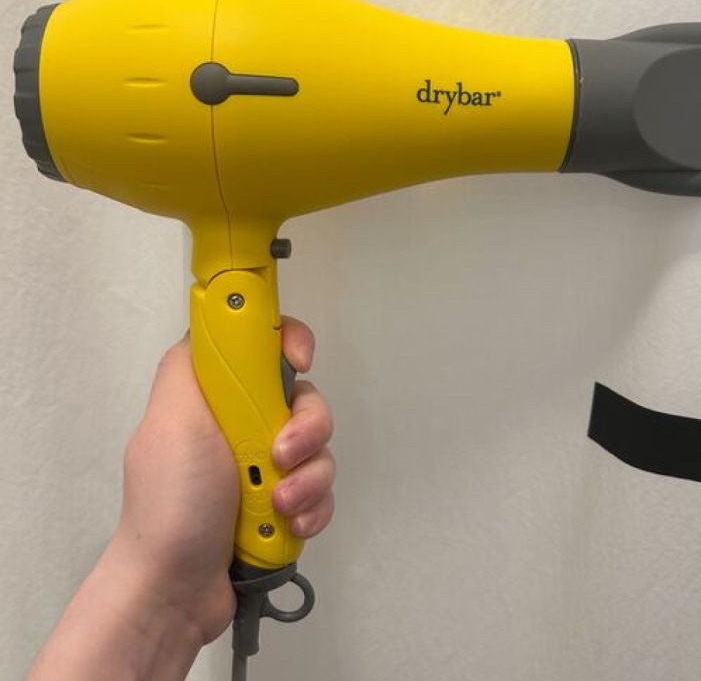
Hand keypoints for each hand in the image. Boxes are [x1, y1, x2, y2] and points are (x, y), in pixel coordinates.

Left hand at [110, 316, 334, 643]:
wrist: (177, 588)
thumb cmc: (172, 501)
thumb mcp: (172, 418)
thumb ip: (194, 363)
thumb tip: (221, 319)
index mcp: (215, 393)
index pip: (262, 344)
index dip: (289, 342)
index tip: (298, 360)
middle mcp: (243, 420)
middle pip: (304, 396)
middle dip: (306, 427)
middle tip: (280, 456)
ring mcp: (266, 463)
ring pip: (320, 446)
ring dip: (308, 478)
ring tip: (280, 506)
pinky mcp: (284, 499)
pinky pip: (322, 488)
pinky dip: (313, 506)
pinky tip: (291, 525)